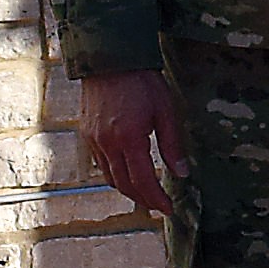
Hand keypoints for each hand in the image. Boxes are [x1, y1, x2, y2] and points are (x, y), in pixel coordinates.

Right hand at [78, 68, 187, 217]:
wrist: (110, 58)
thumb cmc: (141, 81)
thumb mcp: (166, 112)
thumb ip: (172, 146)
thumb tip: (182, 174)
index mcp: (129, 139)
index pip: (144, 181)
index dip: (157, 199)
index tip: (168, 209)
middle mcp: (107, 144)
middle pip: (125, 185)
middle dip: (143, 199)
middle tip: (158, 205)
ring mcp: (93, 140)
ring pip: (110, 177)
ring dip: (128, 190)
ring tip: (145, 194)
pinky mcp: (86, 134)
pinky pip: (100, 164)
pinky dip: (114, 175)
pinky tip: (126, 173)